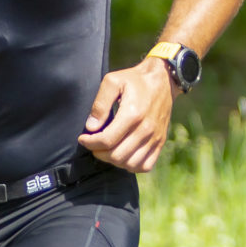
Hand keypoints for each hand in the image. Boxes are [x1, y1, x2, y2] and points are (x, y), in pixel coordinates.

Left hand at [79, 57, 174, 171]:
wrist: (163, 81)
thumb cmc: (134, 80)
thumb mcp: (113, 81)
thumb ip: (100, 104)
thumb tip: (91, 127)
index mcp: (132, 114)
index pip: (107, 140)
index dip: (90, 143)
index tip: (83, 138)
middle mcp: (146, 129)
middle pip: (117, 155)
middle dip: (99, 152)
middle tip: (93, 144)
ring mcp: (155, 138)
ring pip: (129, 164)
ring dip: (113, 161)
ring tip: (106, 149)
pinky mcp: (160, 142)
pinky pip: (145, 166)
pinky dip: (131, 165)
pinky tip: (123, 154)